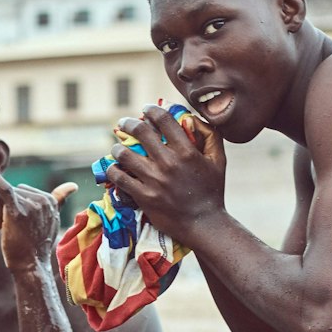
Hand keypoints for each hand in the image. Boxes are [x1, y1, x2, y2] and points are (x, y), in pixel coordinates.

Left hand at [0, 165, 76, 270]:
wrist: (30, 266)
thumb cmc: (36, 245)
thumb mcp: (50, 220)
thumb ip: (59, 200)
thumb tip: (73, 185)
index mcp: (51, 200)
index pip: (25, 191)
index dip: (17, 207)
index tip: (17, 227)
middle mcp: (43, 200)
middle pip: (14, 191)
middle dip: (5, 208)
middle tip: (3, 229)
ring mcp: (31, 204)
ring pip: (4, 194)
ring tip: (1, 230)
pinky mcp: (17, 210)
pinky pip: (4, 190)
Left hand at [104, 105, 225, 242]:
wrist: (204, 224)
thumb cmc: (212, 191)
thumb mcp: (218, 161)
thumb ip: (210, 136)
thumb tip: (193, 118)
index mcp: (187, 152)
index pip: (164, 120)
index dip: (152, 109)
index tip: (146, 108)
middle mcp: (168, 163)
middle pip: (141, 132)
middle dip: (128, 123)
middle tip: (123, 123)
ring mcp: (154, 180)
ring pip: (125, 154)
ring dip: (117, 147)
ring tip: (116, 147)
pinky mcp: (143, 196)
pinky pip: (120, 178)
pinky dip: (113, 170)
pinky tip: (114, 167)